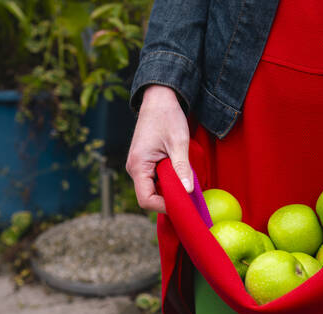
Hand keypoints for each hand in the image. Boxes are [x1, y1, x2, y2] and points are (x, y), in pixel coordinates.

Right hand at [126, 85, 192, 212]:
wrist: (159, 99)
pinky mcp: (144, 163)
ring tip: (186, 183)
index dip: (164, 206)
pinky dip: (167, 182)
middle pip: (148, 196)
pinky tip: (180, 176)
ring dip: (169, 190)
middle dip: (168, 199)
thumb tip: (188, 191)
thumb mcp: (178, 142)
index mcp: (138, 165)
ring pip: (152, 189)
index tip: (183, 203)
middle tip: (189, 196)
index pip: (146, 199)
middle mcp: (133, 168)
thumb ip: (182, 168)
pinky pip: (153, 180)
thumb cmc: (167, 117)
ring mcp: (138, 166)